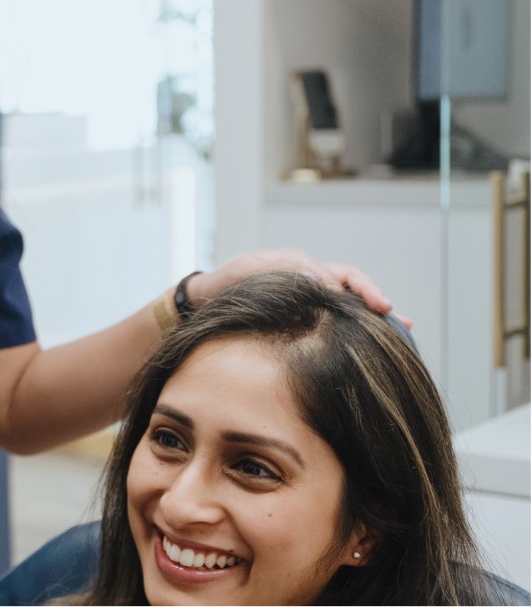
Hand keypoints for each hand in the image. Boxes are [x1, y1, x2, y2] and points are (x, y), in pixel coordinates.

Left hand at [192, 248, 409, 327]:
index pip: (338, 274)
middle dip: (375, 297)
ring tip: (403, 329)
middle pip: (353, 285)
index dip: (355, 289)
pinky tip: (375, 343)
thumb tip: (324, 281)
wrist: (204, 302)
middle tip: (392, 313)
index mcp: (300, 266)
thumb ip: (285, 271)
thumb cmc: (225, 284)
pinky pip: (336, 320)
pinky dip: (357, 328)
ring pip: (350, 304)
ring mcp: (309, 300)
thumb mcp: (248, 270)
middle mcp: (311, 280)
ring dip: (375, 315)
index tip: (367, 305)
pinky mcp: (305, 318)